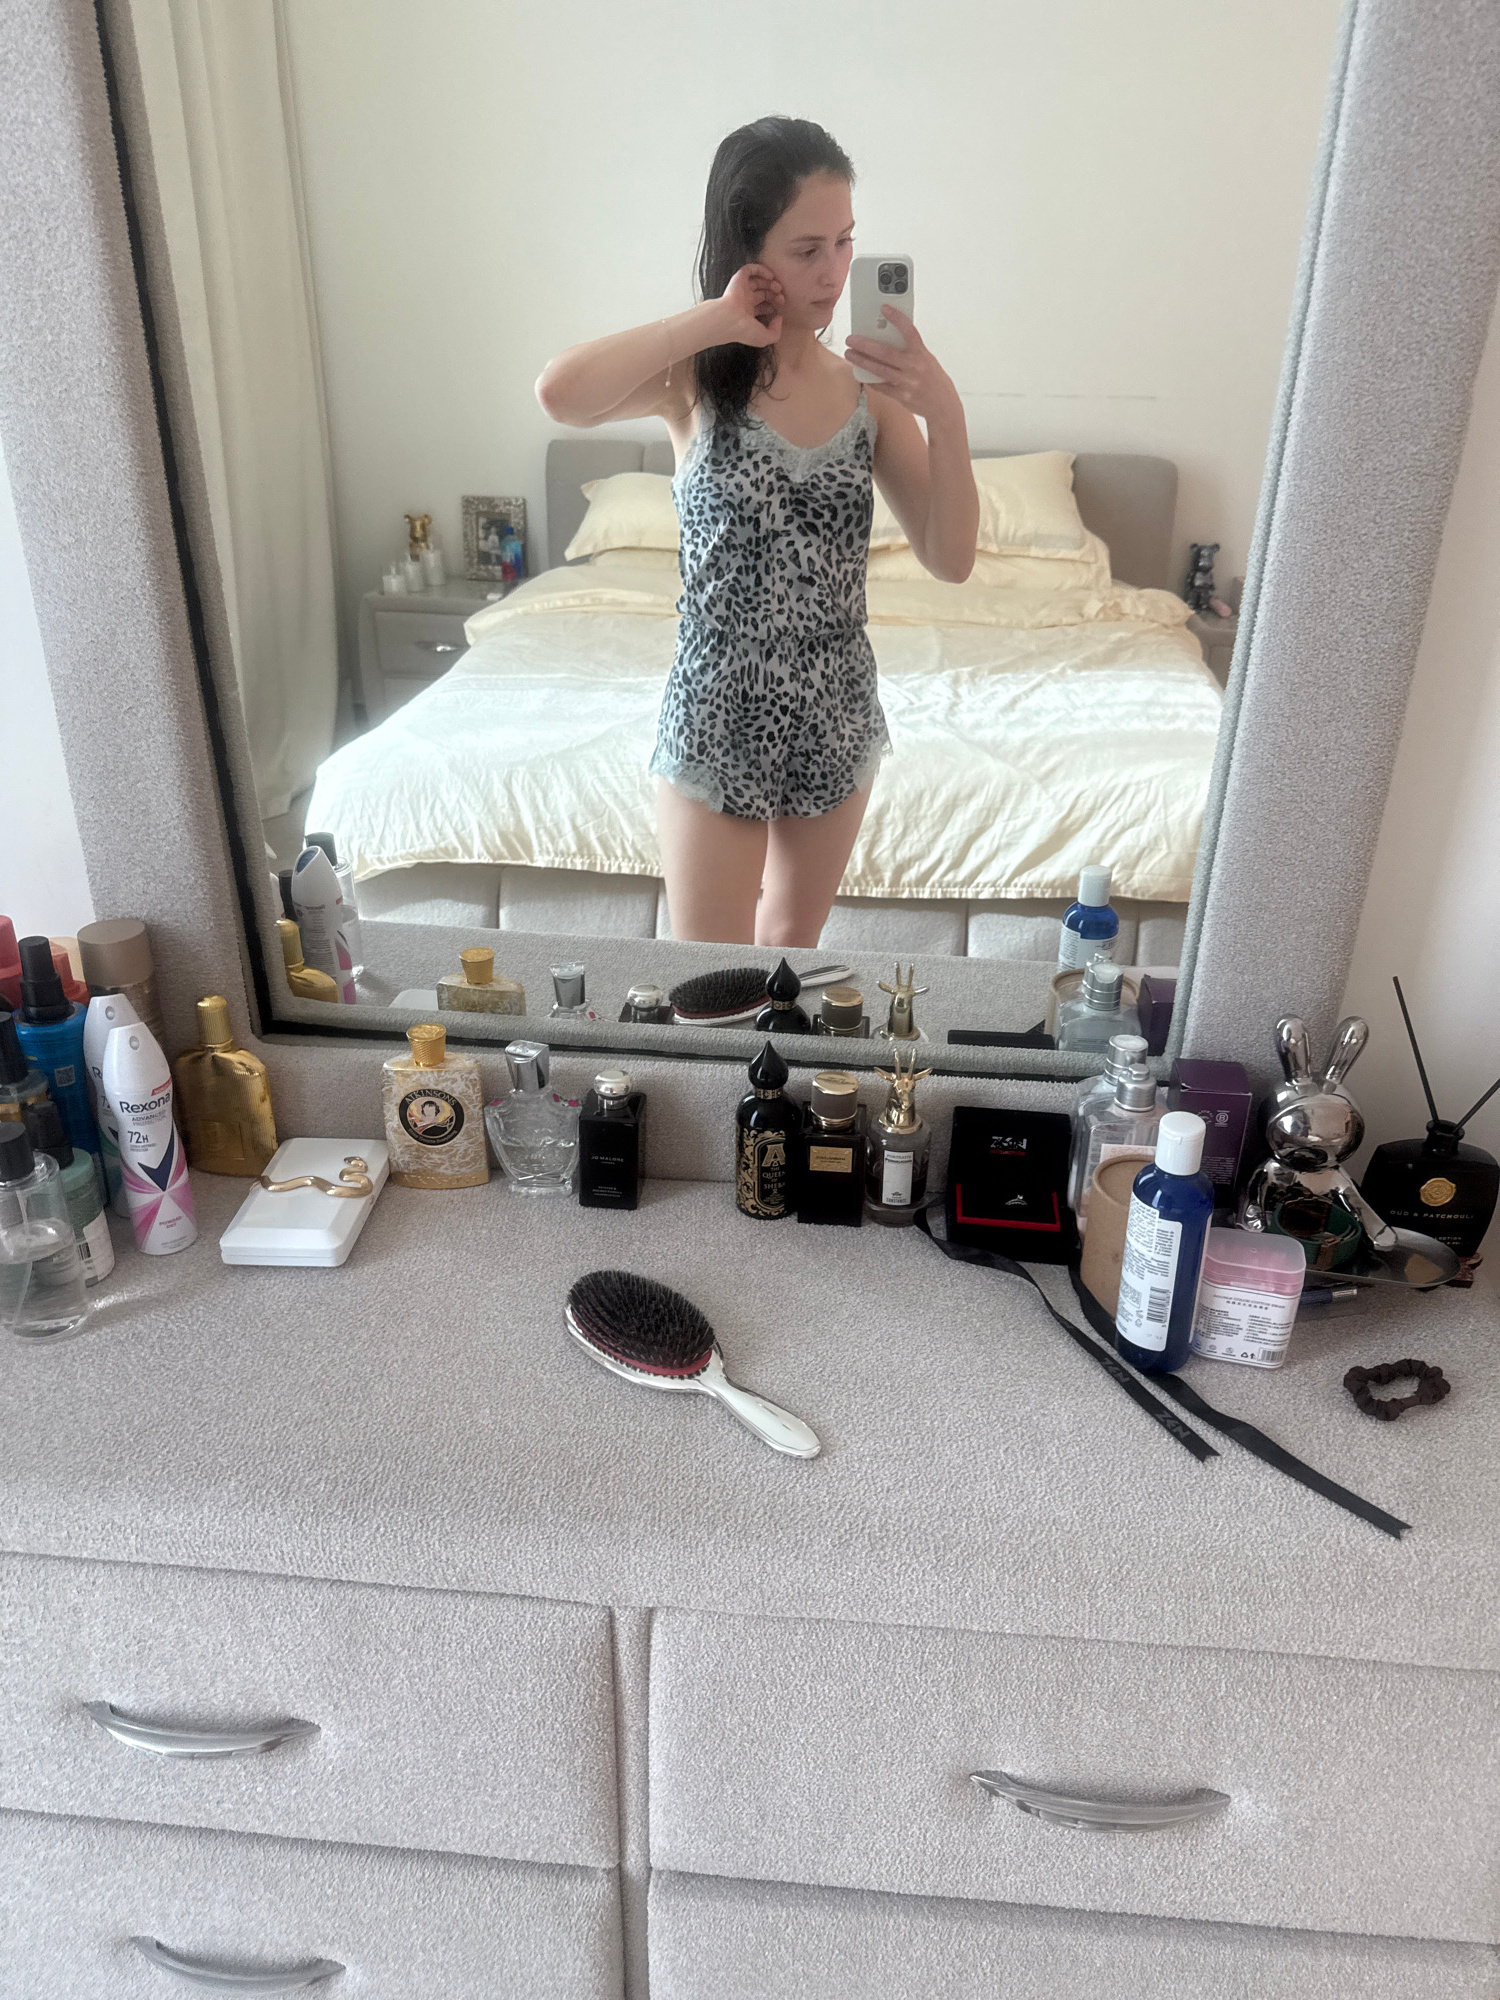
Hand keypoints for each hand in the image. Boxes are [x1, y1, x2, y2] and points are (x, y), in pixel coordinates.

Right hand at [716, 263, 783, 348]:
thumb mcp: (765, 339)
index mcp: (748, 315)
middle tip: (781, 298)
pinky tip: (770, 276)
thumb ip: (776, 332)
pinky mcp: (739, 279)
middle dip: (774, 294)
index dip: (773, 306)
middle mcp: (745, 301)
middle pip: (763, 293)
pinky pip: (750, 269)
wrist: (729, 319)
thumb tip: (779, 317)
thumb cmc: (744, 331)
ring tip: (778, 287)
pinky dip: (761, 269)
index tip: (779, 310)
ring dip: (770, 282)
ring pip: (758, 281)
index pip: (763, 307)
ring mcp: (742, 290)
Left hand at [844, 306, 959, 422]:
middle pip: (886, 353)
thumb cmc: (934, 379)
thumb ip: (910, 350)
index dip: (897, 318)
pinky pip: (881, 387)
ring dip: (862, 361)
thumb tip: (889, 337)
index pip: (909, 332)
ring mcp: (907, 383)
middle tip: (851, 339)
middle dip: (865, 344)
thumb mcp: (927, 359)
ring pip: (880, 370)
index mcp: (921, 355)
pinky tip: (861, 373)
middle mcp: (914, 367)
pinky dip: (870, 380)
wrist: (943, 405)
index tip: (884, 308)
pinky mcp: (901, 397)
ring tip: (850, 354)